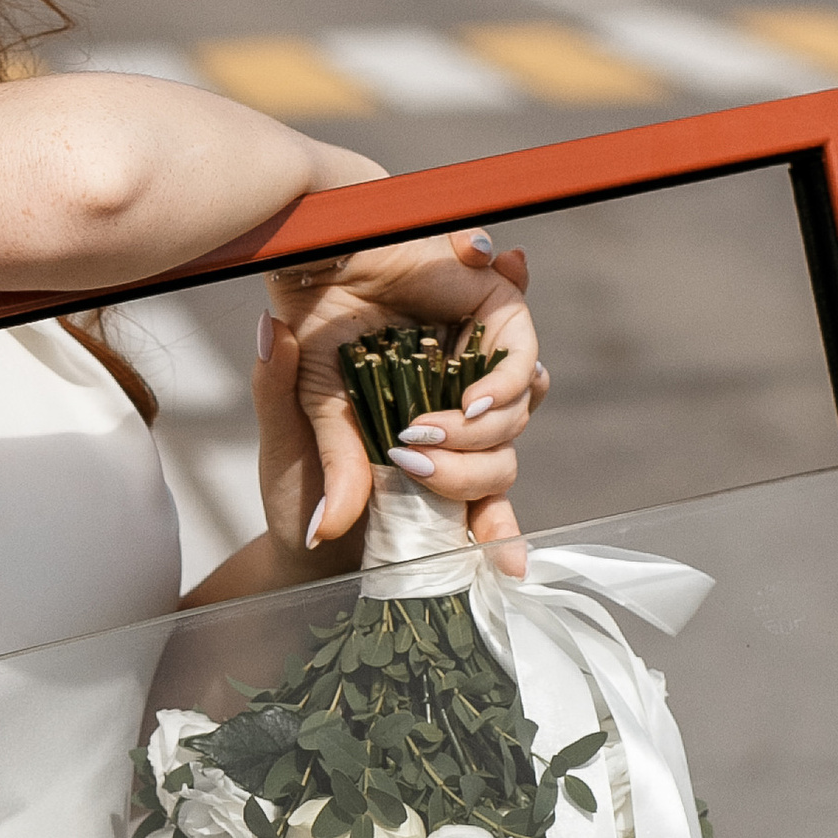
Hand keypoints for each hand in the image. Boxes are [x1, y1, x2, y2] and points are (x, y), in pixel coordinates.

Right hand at [254, 229, 545, 567]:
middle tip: (416, 468)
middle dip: (470, 482)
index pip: (479, 497)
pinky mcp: (496, 314)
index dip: (498, 533)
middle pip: (502, 465)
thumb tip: (324, 533)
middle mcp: (462, 408)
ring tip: (424, 433)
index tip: (509, 569)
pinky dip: (504, 386)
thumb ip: (338, 468)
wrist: (314, 268)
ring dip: (476, 437)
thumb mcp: (320, 417)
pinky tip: (470, 401)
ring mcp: (482, 364)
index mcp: (431, 443)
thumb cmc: (315, 339)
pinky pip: (522, 358)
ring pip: (513, 419)